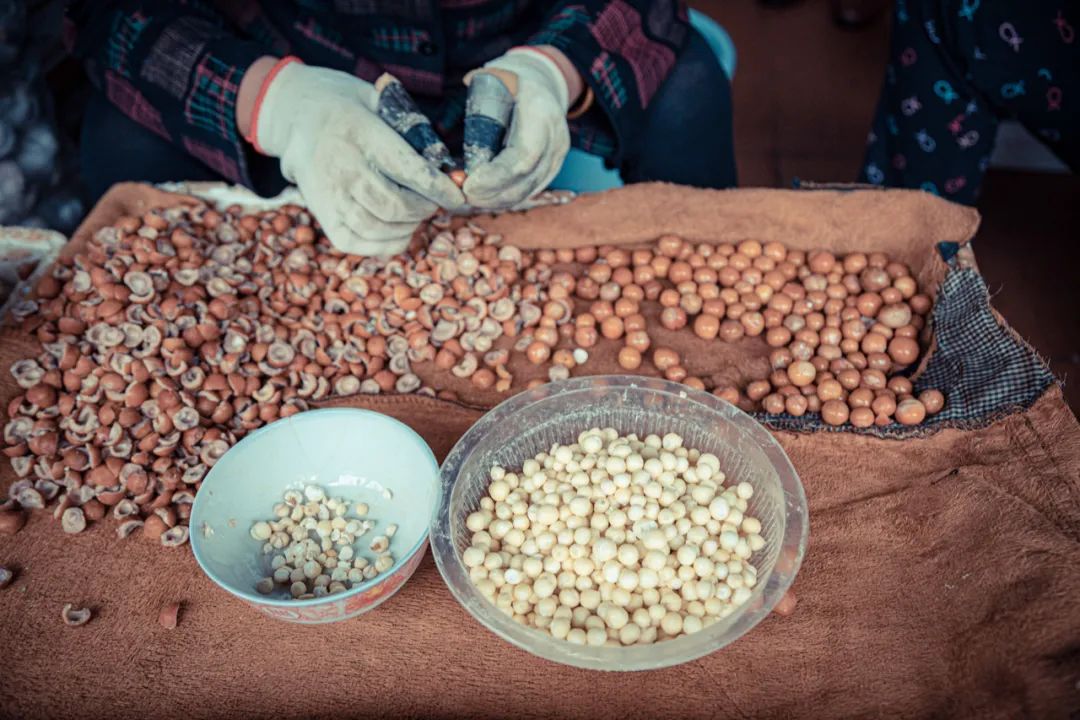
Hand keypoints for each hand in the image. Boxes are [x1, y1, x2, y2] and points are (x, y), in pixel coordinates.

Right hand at [243, 58, 464, 255]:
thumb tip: (445, 161)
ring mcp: (328, 194)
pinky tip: (400, 231)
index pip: (407, 169)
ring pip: (377, 228)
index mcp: (360, 132)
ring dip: (408, 227)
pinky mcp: (322, 214)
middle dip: (425, 209)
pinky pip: (357, 243)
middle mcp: (341, 166)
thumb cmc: (347, 107)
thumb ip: (409, 126)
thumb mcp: (377, 99)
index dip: (438, 188)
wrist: (294, 117)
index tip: (458, 195)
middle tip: (435, 203)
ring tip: (417, 214)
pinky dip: (386, 244)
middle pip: (394, 205)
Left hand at [462, 48, 572, 209]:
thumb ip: (478, 105)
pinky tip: (485, 197)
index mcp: (541, 113)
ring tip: (470, 198)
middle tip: (463, 195)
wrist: (542, 83)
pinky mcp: (552, 168)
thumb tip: (448, 126)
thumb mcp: (494, 80)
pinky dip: (506, 198)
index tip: (468, 185)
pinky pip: (529, 190)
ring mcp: (557, 156)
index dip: (495, 177)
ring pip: (528, 190)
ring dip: (496, 200)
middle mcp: (555, 138)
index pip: (523, 157)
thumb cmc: (511, 81)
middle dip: (491, 193)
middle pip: (526, 179)